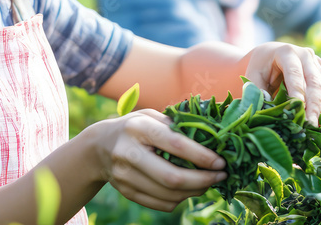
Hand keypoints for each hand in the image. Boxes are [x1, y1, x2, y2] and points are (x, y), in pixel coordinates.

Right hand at [85, 109, 226, 211]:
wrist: (99, 146)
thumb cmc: (135, 127)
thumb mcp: (151, 116)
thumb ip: (176, 125)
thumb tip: (212, 136)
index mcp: (138, 128)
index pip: (175, 144)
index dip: (201, 156)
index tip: (221, 162)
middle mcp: (128, 153)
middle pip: (172, 177)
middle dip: (202, 180)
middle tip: (221, 176)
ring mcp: (125, 176)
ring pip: (168, 194)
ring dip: (194, 191)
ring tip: (209, 182)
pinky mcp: (126, 192)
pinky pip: (160, 204)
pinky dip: (180, 199)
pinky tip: (190, 189)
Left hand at [243, 42, 320, 125]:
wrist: (271, 56)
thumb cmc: (261, 68)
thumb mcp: (253, 76)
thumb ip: (258, 89)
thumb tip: (267, 105)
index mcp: (287, 52)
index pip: (295, 73)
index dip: (297, 91)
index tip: (298, 109)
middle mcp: (306, 55)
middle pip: (314, 81)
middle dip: (313, 104)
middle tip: (310, 124)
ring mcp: (318, 63)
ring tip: (317, 127)